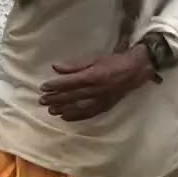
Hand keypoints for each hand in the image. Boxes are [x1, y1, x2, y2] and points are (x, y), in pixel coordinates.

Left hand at [39, 49, 156, 120]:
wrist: (135, 71)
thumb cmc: (113, 62)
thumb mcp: (94, 59)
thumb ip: (75, 65)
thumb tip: (56, 67)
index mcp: (92, 76)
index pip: (69, 83)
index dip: (55, 86)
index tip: (43, 87)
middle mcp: (94, 90)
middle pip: (71, 96)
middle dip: (55, 99)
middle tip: (42, 101)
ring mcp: (100, 100)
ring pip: (77, 107)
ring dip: (62, 109)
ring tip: (51, 110)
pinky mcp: (105, 107)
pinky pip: (88, 114)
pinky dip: (76, 116)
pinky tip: (66, 117)